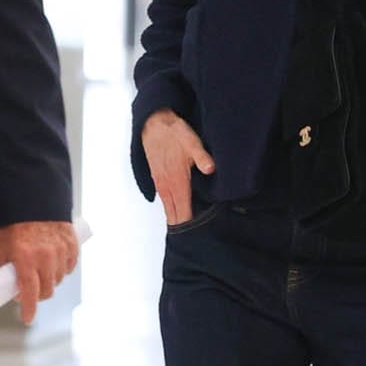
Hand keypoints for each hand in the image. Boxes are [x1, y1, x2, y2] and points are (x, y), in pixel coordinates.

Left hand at [0, 219, 80, 325]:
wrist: (33, 198)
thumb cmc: (15, 222)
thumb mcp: (4, 247)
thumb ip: (7, 267)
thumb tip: (10, 286)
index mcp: (25, 259)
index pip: (29, 293)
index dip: (29, 309)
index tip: (27, 317)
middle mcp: (45, 257)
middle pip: (47, 290)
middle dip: (39, 294)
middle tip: (32, 291)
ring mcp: (60, 251)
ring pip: (59, 279)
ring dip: (52, 280)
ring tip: (43, 272)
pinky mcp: (72, 244)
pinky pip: (70, 266)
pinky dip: (64, 268)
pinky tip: (56, 263)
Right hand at [141, 109, 214, 226]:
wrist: (154, 124)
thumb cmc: (174, 133)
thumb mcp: (192, 142)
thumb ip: (202, 157)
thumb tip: (211, 169)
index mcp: (177, 181)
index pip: (183, 212)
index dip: (190, 226)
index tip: (198, 236)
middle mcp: (167, 186)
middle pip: (175, 215)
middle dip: (184, 228)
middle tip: (193, 240)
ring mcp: (161, 184)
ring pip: (169, 209)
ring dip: (176, 220)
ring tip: (186, 231)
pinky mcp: (158, 180)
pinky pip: (165, 201)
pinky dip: (171, 209)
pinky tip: (178, 212)